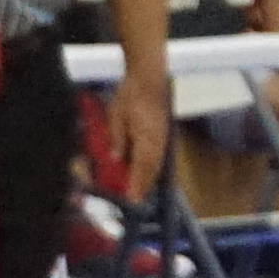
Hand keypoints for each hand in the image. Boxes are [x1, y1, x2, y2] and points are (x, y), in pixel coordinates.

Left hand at [103, 73, 171, 203]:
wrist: (149, 77)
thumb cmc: (130, 94)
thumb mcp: (116, 115)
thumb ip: (116, 138)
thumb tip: (115, 158)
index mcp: (146, 137)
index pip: (141, 167)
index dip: (137, 184)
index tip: (132, 199)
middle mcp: (158, 141)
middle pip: (152, 169)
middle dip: (143, 185)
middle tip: (135, 200)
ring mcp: (163, 138)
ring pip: (157, 164)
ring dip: (149, 178)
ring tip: (140, 190)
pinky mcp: (163, 134)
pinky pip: (159, 156)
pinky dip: (153, 167)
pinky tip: (146, 171)